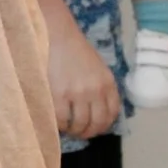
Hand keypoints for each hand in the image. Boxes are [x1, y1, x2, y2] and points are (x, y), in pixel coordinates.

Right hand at [47, 18, 121, 139]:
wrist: (55, 35)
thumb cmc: (73, 49)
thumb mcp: (96, 68)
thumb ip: (98, 87)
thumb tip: (94, 109)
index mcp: (108, 83)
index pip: (112, 113)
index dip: (104, 124)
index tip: (95, 127)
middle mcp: (96, 91)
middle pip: (97, 123)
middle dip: (89, 132)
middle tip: (80, 132)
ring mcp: (77, 94)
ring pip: (79, 124)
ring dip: (74, 130)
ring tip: (67, 128)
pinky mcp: (58, 95)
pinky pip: (61, 119)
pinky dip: (59, 124)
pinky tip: (56, 121)